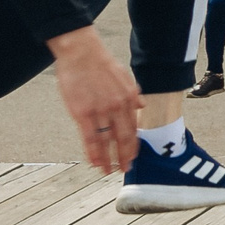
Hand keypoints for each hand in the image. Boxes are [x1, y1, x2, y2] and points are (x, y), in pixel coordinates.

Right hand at [48, 28, 141, 173]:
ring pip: (106, 141)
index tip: (133, 156)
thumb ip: (134, 93)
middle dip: (125, 156)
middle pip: (124, 138)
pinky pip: (90, 138)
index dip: (134, 145)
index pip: (134, 128)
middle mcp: (118, 106)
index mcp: (130, 98)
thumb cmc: (100, 63)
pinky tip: (94, 162)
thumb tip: (142, 106)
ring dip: (108, 159)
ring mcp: (101, 110)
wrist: (81, 52)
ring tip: (108, 171)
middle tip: (124, 169)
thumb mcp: (124, 76)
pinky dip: (93, 152)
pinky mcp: (83, 112)